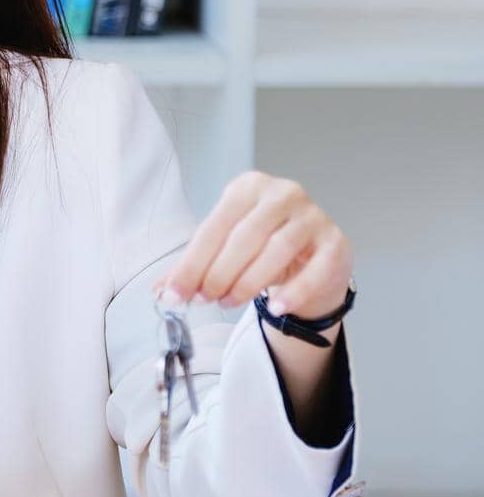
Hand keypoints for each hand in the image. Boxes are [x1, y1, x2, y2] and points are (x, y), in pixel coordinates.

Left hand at [157, 170, 353, 319]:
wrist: (312, 259)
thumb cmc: (261, 248)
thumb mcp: (224, 250)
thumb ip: (194, 268)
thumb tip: (161, 291)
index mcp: (247, 187)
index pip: (214, 226)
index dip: (192, 263)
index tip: (175, 294)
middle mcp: (282, 194)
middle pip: (244, 236)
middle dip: (218, 272)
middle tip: (205, 299)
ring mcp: (312, 216)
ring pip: (277, 249)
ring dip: (248, 281)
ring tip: (229, 303)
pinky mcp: (336, 243)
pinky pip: (315, 269)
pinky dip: (294, 291)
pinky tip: (275, 308)